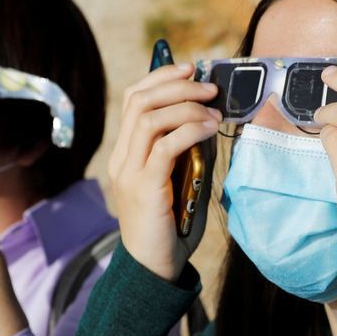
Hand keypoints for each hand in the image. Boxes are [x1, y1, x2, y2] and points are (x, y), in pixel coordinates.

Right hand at [105, 63, 220, 281]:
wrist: (154, 268)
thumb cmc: (170, 225)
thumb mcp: (180, 179)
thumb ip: (188, 150)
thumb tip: (210, 118)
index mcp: (127, 152)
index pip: (132, 98)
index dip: (160, 76)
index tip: (190, 68)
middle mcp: (122, 157)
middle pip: (139, 100)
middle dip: (177, 84)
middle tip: (209, 86)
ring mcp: (130, 172)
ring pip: (149, 118)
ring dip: (186, 106)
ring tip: (214, 111)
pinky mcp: (145, 188)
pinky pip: (165, 147)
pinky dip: (189, 130)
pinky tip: (209, 130)